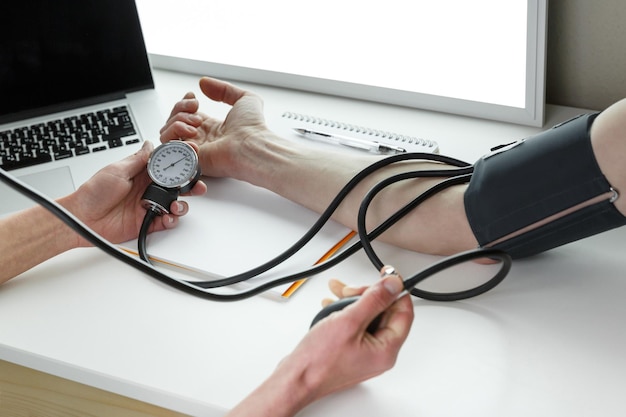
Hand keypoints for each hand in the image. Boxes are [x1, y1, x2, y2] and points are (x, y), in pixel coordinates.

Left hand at [59, 141, 206, 246]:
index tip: (191, 156)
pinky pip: (166, 221)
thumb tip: (150, 145)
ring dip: (181, 204)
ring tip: (175, 205)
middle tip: (196, 185)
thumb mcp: (116, 170)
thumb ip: (137, 160)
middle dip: (190, 184)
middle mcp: (148, 189)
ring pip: (175, 203)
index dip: (180, 161)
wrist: (82, 219)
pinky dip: (171, 220)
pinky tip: (167, 217)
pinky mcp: (148, 222)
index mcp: (141, 173)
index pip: (167, 165)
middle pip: (176, 185)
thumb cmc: (93, 193)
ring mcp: (149, 205)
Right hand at [159, 77, 268, 179]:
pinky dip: (175, 134)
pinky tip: (192, 133)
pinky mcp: (188, 158)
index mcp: (211, 127)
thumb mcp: (244, 99)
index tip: (193, 97)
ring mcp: (193, 149)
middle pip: (173, 121)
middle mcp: (200, 139)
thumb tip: (203, 83)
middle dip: (180, 109)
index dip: (183, 103)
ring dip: (176, 121)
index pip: (185, 115)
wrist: (251, 145)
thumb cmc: (252, 127)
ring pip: (166, 132)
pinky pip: (168, 146)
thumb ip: (223, 89)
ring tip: (196, 123)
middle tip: (196, 109)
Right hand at [286, 267, 413, 402]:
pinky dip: (345, 312)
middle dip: (367, 295)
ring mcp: (365, 353)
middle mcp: (379, 354)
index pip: (404, 312)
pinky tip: (332, 306)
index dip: (395, 290)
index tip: (386, 275)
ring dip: (353, 301)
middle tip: (351, 290)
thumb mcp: (349, 321)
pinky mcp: (352, 351)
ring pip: (368, 317)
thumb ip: (374, 300)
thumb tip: (393, 285)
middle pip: (385, 312)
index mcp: (387, 350)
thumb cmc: (319, 360)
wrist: (296, 378)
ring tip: (337, 294)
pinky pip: (356, 326)